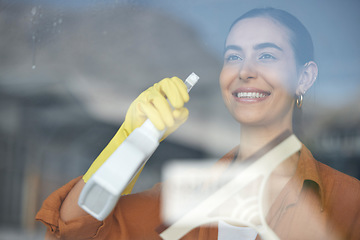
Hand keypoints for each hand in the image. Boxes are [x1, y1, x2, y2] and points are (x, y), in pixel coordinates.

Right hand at [82, 77, 189, 191]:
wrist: (129, 147)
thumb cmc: (149, 136)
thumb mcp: (165, 127)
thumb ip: (174, 119)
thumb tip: (182, 112)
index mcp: (159, 96)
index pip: (171, 82)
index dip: (179, 87)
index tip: (185, 99)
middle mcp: (150, 95)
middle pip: (165, 84)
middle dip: (174, 95)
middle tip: (178, 108)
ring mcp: (141, 102)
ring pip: (156, 97)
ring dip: (165, 110)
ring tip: (167, 124)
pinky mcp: (135, 111)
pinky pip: (147, 108)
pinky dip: (155, 116)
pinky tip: (159, 125)